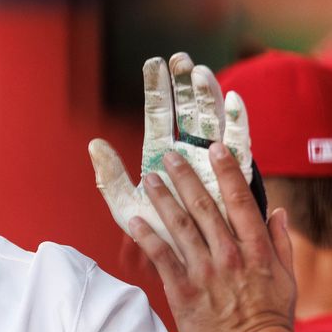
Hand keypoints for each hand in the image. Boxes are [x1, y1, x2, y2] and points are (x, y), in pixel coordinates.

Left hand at [89, 52, 251, 253]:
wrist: (191, 272)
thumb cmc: (156, 237)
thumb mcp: (125, 208)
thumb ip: (110, 177)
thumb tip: (94, 143)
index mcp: (164, 158)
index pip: (161, 115)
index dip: (158, 89)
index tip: (156, 61)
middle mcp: (192, 158)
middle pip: (192, 114)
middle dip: (189, 86)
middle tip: (185, 59)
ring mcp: (214, 169)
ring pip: (214, 126)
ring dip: (208, 100)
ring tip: (202, 75)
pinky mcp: (234, 183)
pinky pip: (237, 151)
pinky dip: (236, 127)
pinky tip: (233, 104)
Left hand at [130, 145, 296, 331]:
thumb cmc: (271, 321)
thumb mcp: (287, 280)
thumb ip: (282, 244)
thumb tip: (277, 212)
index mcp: (257, 251)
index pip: (240, 202)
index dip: (227, 172)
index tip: (215, 149)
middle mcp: (230, 256)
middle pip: (204, 208)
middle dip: (186, 178)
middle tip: (170, 156)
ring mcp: (206, 273)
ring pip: (180, 226)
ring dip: (163, 199)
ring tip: (149, 178)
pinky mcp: (184, 291)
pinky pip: (163, 257)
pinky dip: (148, 236)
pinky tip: (136, 219)